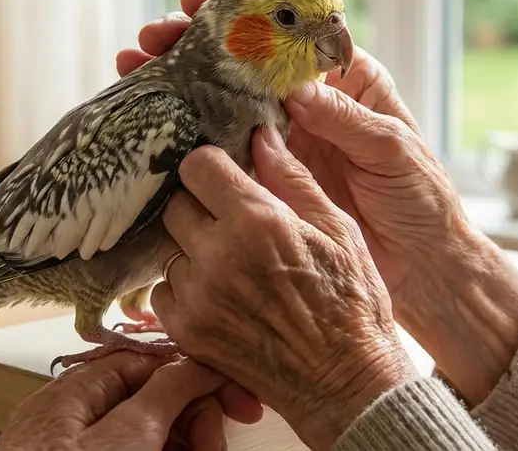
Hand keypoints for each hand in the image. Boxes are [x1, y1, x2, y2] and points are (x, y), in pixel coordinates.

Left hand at [0, 351, 263, 450]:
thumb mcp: (127, 435)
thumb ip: (164, 391)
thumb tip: (196, 362)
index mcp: (74, 393)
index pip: (149, 364)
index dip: (198, 378)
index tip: (238, 401)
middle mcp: (73, 421)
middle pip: (153, 401)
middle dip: (195, 421)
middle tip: (217, 448)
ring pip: (149, 436)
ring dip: (185, 445)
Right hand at [116, 0, 448, 294]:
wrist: (422, 265)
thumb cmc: (422, 199)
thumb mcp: (392, 149)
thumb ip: (346, 118)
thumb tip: (296, 90)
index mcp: (345, 78)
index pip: (288, 29)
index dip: (243, 10)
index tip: (198, 3)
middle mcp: (308, 101)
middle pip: (245, 59)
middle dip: (194, 43)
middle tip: (150, 38)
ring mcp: (285, 139)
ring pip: (225, 98)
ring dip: (180, 81)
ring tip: (134, 68)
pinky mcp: (270, 177)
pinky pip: (225, 149)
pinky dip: (189, 134)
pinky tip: (153, 122)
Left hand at [151, 130, 417, 450]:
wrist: (347, 382)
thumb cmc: (353, 304)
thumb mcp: (338, 229)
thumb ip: (292, 179)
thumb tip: (262, 135)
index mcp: (258, 222)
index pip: (197, 166)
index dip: (212, 167)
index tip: (226, 177)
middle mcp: (218, 257)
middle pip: (176, 205)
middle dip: (201, 206)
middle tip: (232, 222)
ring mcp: (198, 297)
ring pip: (170, 249)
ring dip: (193, 250)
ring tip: (233, 265)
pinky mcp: (187, 332)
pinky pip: (165, 292)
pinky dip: (187, 289)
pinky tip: (223, 295)